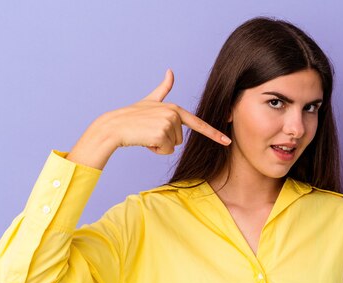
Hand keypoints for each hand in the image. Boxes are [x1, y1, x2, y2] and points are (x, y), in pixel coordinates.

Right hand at [95, 69, 230, 154]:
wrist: (115, 125)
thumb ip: (163, 88)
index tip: (227, 141)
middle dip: (165, 140)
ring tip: (146, 134)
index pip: (198, 123)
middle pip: (180, 140)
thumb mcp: (150, 101)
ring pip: (172, 146)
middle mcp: (174, 114)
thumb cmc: (133, 116)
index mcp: (175, 108)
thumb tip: (171, 71)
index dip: (214, 134)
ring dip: (159, 145)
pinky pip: (165, 151)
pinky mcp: (161, 135)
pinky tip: (144, 140)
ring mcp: (168, 124)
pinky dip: (155, 150)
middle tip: (149, 131)